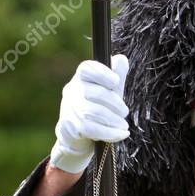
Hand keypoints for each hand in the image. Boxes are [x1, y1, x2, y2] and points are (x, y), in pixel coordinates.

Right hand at [50, 54, 129, 174]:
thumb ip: (115, 75)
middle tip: (125, 112)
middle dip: (115, 103)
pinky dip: (111, 133)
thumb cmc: (96, 109)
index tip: (116, 81)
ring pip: (94, 112)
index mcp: (81, 78)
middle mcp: (72, 91)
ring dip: (114, 120)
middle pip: (95, 92)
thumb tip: (121, 59)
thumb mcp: (108, 91)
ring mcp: (70, 109)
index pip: (87, 69)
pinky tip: (122, 134)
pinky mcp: (71, 127)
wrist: (78, 136)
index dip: (102, 73)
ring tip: (124, 125)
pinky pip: (93, 129)